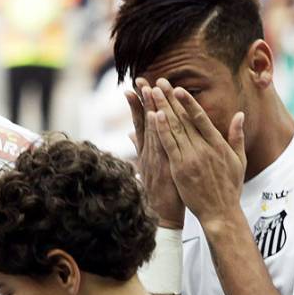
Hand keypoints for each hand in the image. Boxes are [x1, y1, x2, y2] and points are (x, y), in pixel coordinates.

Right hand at [126, 78, 184, 228]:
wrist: (162, 215)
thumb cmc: (160, 193)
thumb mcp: (147, 168)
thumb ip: (140, 149)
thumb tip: (130, 134)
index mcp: (146, 151)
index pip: (141, 122)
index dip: (139, 103)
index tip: (137, 85)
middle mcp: (148, 151)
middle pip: (145, 120)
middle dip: (143, 99)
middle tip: (141, 78)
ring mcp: (155, 157)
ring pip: (152, 128)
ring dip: (150, 107)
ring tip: (147, 88)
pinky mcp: (163, 165)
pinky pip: (161, 144)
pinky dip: (158, 130)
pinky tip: (156, 114)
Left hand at [149, 79, 245, 225]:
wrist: (221, 213)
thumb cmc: (230, 189)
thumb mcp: (239, 161)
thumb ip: (237, 137)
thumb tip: (240, 115)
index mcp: (218, 145)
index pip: (200, 118)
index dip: (188, 102)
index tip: (178, 89)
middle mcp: (204, 148)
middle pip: (184, 119)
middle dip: (171, 99)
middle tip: (160, 82)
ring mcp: (191, 158)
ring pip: (174, 128)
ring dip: (163, 108)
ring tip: (152, 93)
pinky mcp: (180, 169)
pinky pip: (169, 145)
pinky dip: (161, 130)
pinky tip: (154, 116)